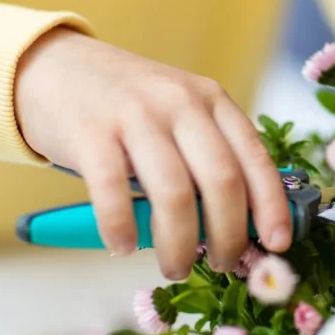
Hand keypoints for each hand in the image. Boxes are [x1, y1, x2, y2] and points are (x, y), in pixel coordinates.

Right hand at [14, 28, 291, 278]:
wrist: (56, 67)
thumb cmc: (129, 106)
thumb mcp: (182, 115)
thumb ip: (210, 157)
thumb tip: (243, 227)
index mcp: (212, 100)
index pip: (255, 158)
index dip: (272, 206)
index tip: (278, 244)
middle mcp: (180, 104)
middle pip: (221, 181)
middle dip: (228, 235)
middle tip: (222, 265)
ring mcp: (135, 115)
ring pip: (174, 194)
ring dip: (180, 244)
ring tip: (175, 267)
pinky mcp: (90, 132)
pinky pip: (113, 191)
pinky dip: (121, 229)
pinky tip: (122, 247)